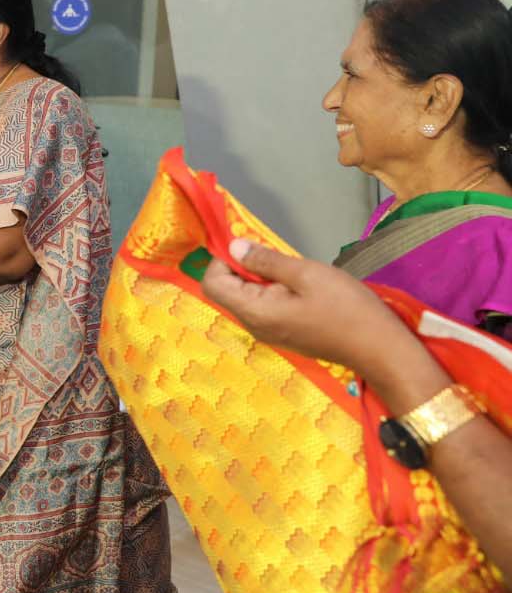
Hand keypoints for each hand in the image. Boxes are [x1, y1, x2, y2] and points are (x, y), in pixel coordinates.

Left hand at [201, 238, 416, 373]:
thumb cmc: (347, 308)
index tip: (247, 244)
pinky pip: (264, 306)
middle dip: (240, 266)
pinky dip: (271, 289)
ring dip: (259, 276)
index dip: (221, 260)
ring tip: (289, 265)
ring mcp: (269, 332)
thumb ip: (266, 261)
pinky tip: (297, 282)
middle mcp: (254, 325)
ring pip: (247, 297)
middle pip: (227, 290)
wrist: (380, 349)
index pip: (212, 284)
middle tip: (272, 250)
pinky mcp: (285, 333)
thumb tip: (233, 247)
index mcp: (254, 312)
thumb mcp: (306, 274)